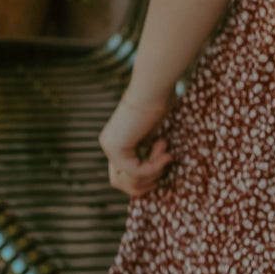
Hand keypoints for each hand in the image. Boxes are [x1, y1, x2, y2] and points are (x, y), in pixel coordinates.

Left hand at [99, 81, 173, 199]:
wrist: (153, 90)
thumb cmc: (159, 104)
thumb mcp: (154, 134)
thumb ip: (148, 153)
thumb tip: (155, 180)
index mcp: (115, 142)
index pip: (121, 175)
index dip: (143, 178)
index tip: (164, 163)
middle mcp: (108, 145)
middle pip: (120, 183)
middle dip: (145, 182)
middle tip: (164, 165)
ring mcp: (109, 147)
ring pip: (127, 180)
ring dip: (152, 173)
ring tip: (166, 154)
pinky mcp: (115, 148)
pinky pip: (135, 171)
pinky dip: (154, 167)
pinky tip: (166, 153)